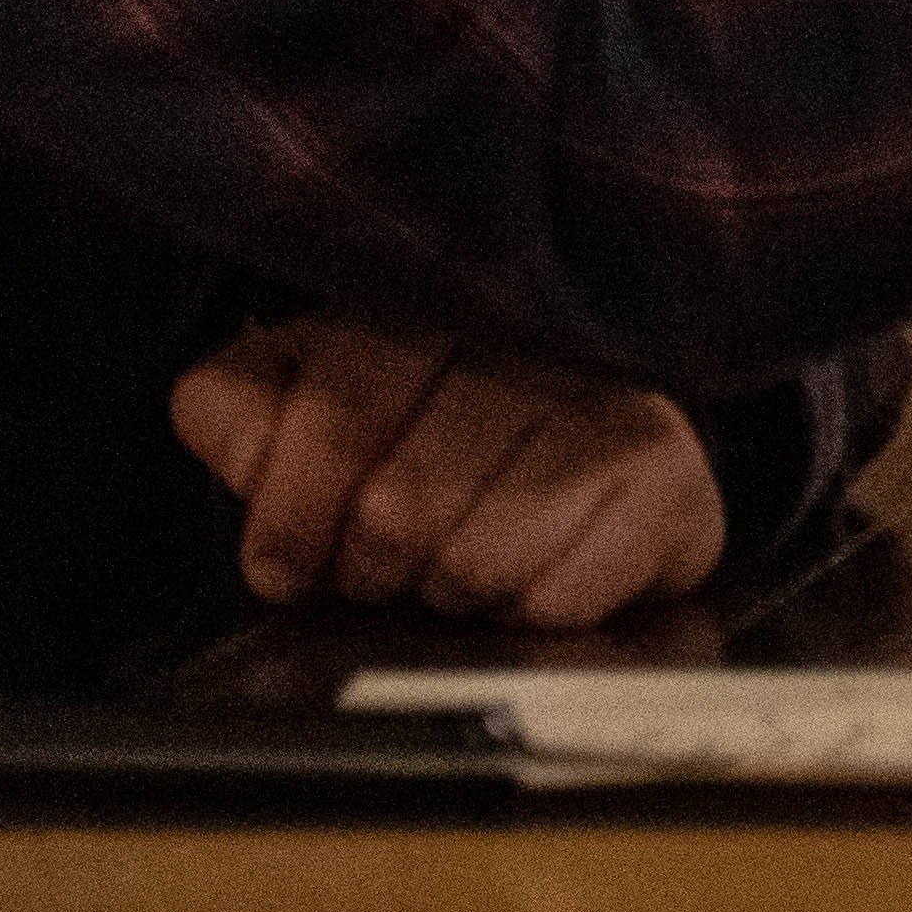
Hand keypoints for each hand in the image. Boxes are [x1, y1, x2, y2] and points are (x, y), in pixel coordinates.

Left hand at [168, 316, 728, 625]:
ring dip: (451, 589)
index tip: (283, 566)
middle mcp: (543, 337)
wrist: (593, 443)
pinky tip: (534, 574)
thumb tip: (234, 444)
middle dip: (373, 564)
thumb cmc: (432, 424)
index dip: (295, 510)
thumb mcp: (310, 392)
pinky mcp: (676, 483)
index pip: (346, 406)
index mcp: (439, 300)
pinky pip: (561, 598)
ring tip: (460, 566)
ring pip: (478, 558)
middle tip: (384, 566)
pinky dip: (527, 611)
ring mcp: (621, 406)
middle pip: (403, 503)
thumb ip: (241, 406)